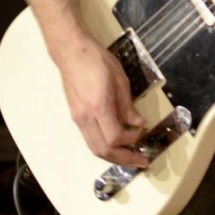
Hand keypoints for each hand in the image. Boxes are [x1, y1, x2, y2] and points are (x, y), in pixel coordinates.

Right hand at [56, 34, 148, 166]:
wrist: (72, 53)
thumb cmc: (98, 60)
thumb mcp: (120, 79)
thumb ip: (128, 105)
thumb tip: (138, 123)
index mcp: (99, 106)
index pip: (115, 137)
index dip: (131, 139)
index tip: (142, 130)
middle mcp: (85, 117)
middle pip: (103, 150)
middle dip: (124, 158)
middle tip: (141, 161)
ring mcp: (78, 119)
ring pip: (95, 149)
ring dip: (114, 157)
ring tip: (130, 157)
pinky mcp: (75, 117)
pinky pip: (90, 140)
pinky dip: (104, 147)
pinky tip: (116, 144)